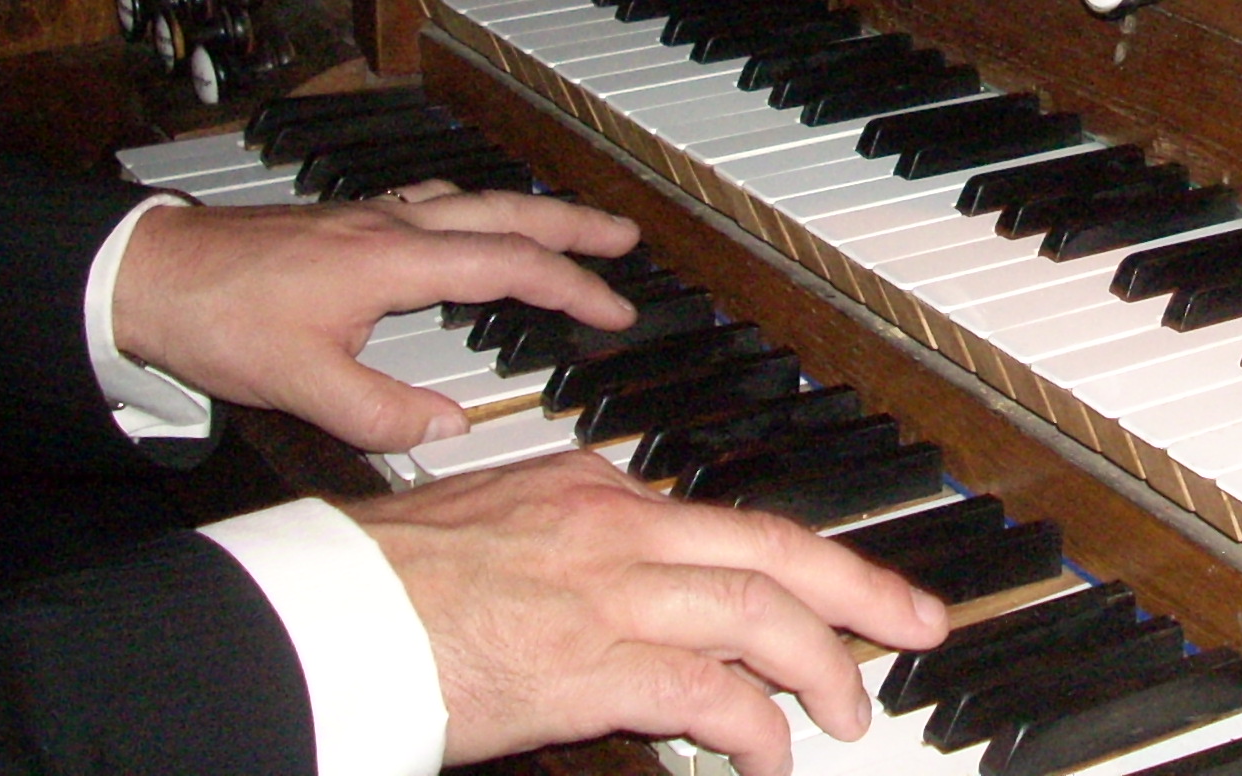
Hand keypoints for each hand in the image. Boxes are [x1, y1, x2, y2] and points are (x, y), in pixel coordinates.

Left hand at [114, 190, 640, 448]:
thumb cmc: (219, 319)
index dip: (572, 288)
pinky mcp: (346, 220)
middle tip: (626, 237)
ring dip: (530, 212)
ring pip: (473, 200)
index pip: (509, 268)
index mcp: (395, 261)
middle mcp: (393, 226)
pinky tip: (465, 221)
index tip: (615, 310)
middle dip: (575, 225)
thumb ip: (383, 413)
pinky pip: (432, 202)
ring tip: (566, 226)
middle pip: (507, 213)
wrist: (150, 273)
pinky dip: (472, 210)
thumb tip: (449, 429)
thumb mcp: (302, 386)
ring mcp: (370, 216)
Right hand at [348, 452, 948, 772]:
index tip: (836, 591)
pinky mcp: (589, 665)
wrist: (321, 611)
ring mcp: (609, 594)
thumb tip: (631, 581)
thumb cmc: (385, 581)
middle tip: (919, 623)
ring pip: (761, 612)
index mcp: (596, 492)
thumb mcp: (498, 525)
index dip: (794, 562)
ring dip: (824, 663)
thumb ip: (574, 544)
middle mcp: (618, 528)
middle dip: (861, 587)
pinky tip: (771, 755)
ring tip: (853, 711)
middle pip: (775, 547)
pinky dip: (756, 725)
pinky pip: (709, 692)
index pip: (723, 522)